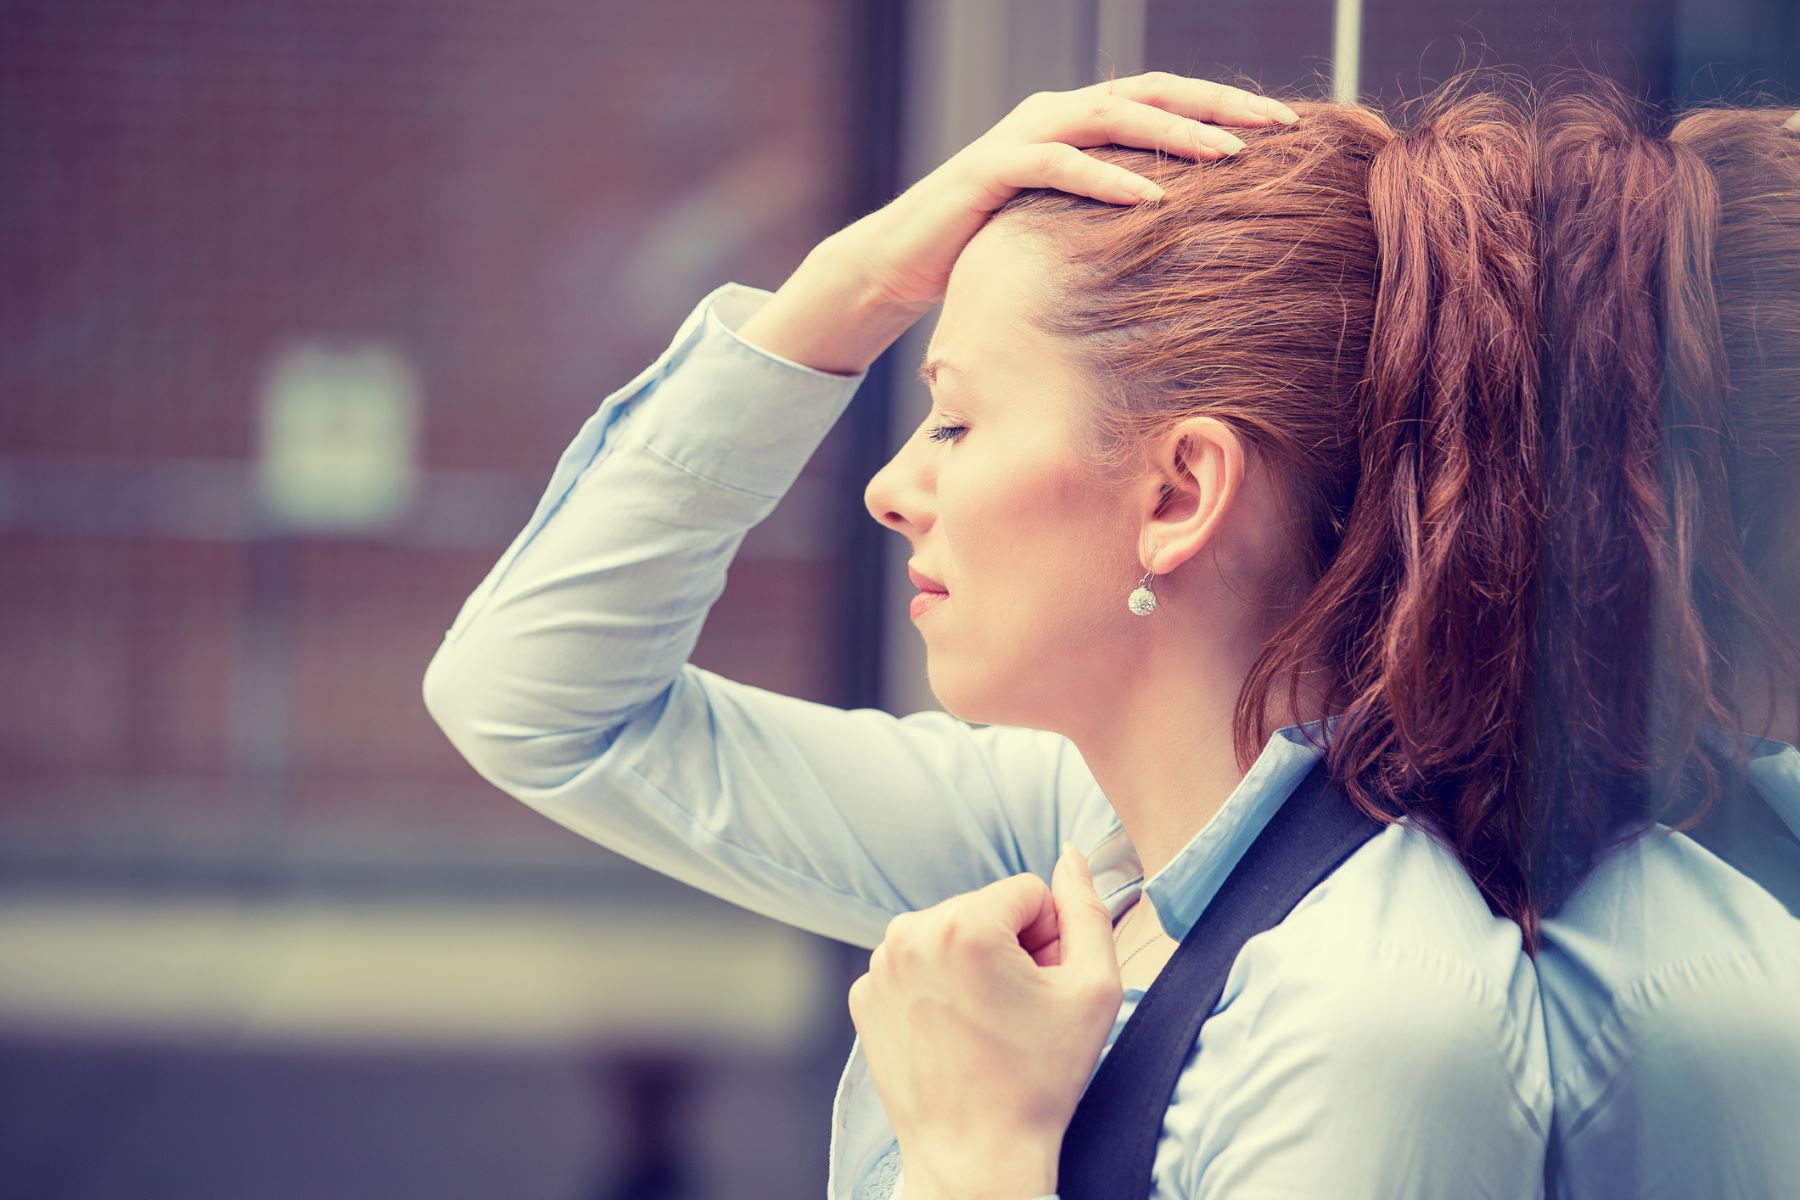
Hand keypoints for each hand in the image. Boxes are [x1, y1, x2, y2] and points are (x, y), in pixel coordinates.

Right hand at [838, 72, 1298, 313]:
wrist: (899, 261)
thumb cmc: (988, 247)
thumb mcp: (1065, 225)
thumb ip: (1114, 211)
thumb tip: (1187, 235)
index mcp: (1076, 121)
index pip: (1162, 97)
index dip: (1223, 106)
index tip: (1287, 128)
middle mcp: (1053, 114)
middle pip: (1148, 92)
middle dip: (1216, 107)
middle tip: (1278, 130)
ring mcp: (1020, 136)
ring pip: (1109, 116)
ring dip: (1172, 133)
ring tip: (1227, 156)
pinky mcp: (989, 171)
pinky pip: (1055, 164)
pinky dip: (1105, 178)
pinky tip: (1149, 197)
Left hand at [846, 841, 1124, 1199]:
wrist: (976, 1158)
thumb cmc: (1039, 1081)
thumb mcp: (1093, 989)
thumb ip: (1088, 910)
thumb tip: (1072, 855)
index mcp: (961, 924)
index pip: (1028, 892)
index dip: (1052, 939)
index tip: (1046, 986)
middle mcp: (907, 934)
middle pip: (986, 910)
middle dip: (1012, 948)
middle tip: (1021, 1010)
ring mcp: (878, 967)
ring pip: (951, 934)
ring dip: (976, 965)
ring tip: (989, 1023)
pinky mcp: (864, 996)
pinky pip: (917, 965)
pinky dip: (940, 989)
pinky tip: (956, 1033)